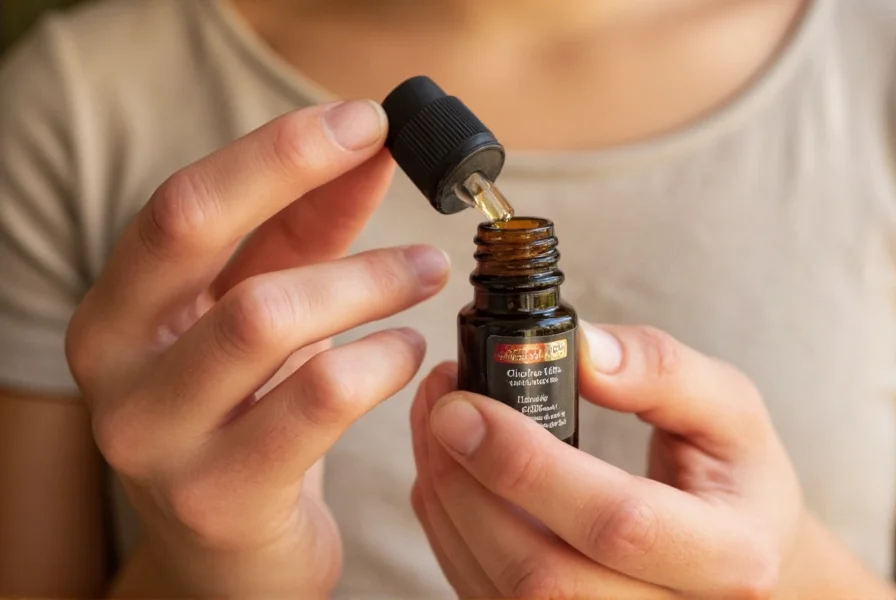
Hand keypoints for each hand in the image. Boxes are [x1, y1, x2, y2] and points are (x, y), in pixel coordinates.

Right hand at [66, 100, 449, 595]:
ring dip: (367, 281)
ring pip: (268, 317)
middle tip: (404, 178)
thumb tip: (363, 151)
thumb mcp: (263, 313)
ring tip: (425, 275)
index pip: (181, 202)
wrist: (230, 548)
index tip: (361, 120)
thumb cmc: (248, 415)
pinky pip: (317, 400)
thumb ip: (303, 234)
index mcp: (118, 309)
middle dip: (308, 184)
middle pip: (199, 234)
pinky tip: (408, 352)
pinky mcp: (219, 496)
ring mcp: (157, 438)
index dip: (273, 151)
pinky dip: (380, 361)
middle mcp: (115, 368)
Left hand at [411, 322, 891, 598]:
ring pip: (499, 595)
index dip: (528, 466)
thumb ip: (662, 370)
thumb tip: (581, 350)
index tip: (465, 405)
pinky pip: (484, 596)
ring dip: (446, 505)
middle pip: (542, 577)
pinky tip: (447, 473)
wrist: (739, 557)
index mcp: (729, 556)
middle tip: (440, 408)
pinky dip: (449, 532)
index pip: (618, 524)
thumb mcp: (728, 408)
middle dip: (467, 488)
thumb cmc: (733, 478)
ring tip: (433, 426)